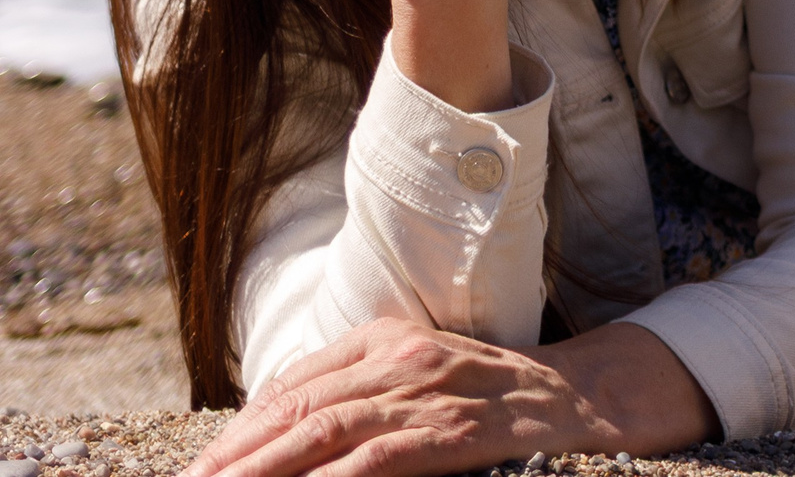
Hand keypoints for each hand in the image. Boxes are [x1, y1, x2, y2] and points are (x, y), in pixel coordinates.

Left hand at [183, 319, 716, 476]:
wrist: (585, 398)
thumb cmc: (493, 396)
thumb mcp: (422, 376)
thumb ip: (361, 390)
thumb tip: (282, 429)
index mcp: (388, 337)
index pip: (295, 383)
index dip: (243, 427)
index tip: (203, 466)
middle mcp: (404, 357)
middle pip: (299, 408)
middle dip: (237, 455)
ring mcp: (433, 393)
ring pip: (327, 431)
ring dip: (266, 469)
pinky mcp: (459, 432)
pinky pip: (381, 459)